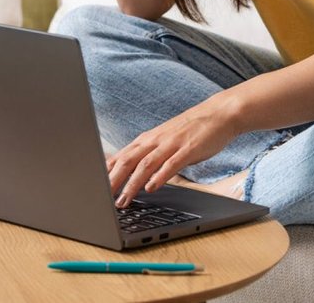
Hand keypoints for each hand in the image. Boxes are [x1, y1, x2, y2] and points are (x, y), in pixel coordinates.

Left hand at [107, 102, 239, 207]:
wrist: (219, 113)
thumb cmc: (191, 130)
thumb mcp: (164, 141)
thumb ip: (148, 155)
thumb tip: (129, 172)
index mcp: (148, 140)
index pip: (121, 157)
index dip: (106, 173)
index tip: (94, 188)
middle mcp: (156, 141)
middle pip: (128, 161)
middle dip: (113, 181)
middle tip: (103, 198)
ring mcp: (171, 144)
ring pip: (146, 164)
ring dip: (132, 184)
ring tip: (124, 199)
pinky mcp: (188, 149)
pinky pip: (171, 164)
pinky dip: (159, 176)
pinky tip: (151, 188)